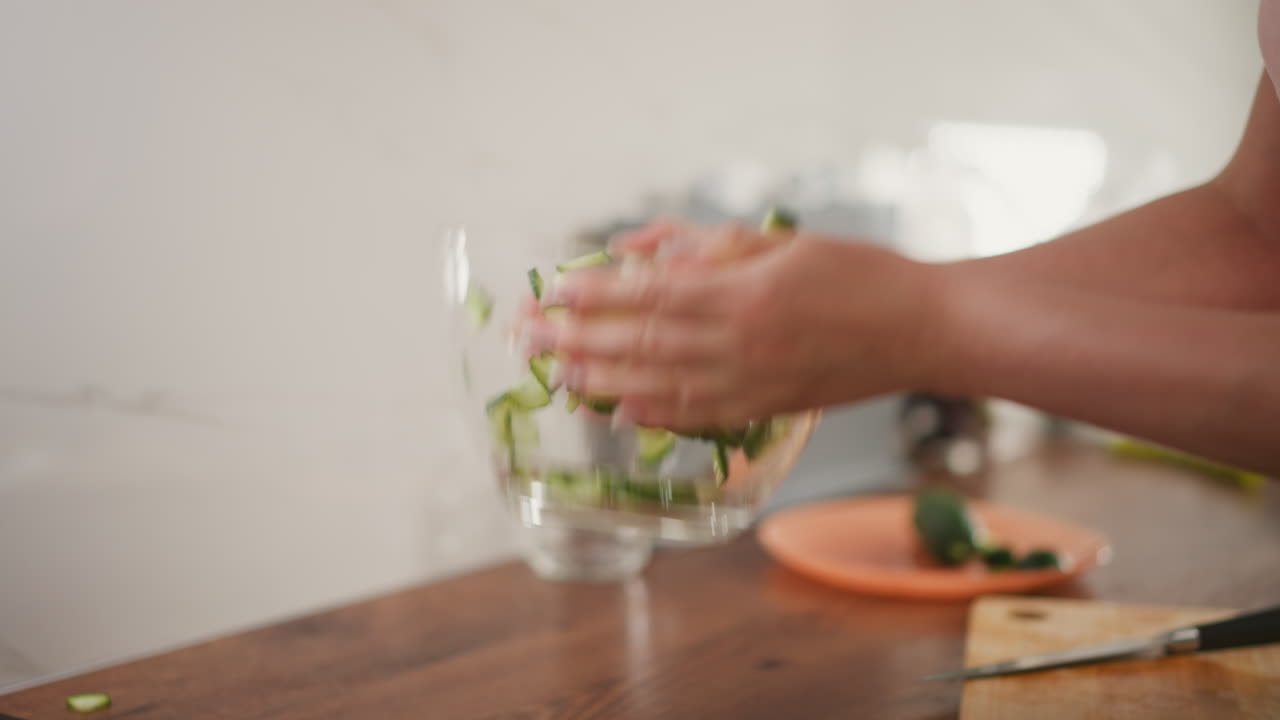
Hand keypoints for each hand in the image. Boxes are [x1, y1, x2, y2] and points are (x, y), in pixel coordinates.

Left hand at [529, 223, 941, 428]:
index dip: (596, 296)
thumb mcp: (785, 241)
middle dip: (579, 340)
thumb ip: (711, 245)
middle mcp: (740, 345)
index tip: (552, 293)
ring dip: (601, 379)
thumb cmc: (862, 273)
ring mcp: (751, 384)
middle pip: (641, 344)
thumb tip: (643, 249)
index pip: (651, 296)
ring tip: (556, 374)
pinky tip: (617, 410)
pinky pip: (698, 416)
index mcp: (745, 295)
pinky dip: (653, 414)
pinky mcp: (765, 409)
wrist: (924, 331)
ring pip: (659, 385)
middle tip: (529, 337)